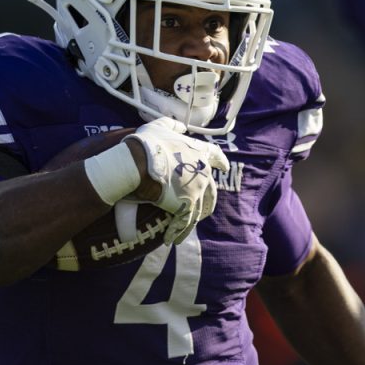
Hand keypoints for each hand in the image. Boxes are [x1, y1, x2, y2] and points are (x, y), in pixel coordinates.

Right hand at [124, 117, 228, 243]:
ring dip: (192, 221)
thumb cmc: (147, 143)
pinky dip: (178, 232)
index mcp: (198, 152)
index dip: (220, 161)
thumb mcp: (159, 126)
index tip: (225, 167)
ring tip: (186, 230)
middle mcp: (202, 172)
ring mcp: (196, 189)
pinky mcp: (185, 205)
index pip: (215, 155)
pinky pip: (185, 222)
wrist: (139, 161)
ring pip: (200, 209)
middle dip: (208, 199)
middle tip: (206, 207)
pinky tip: (172, 239)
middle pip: (210, 189)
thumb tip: (181, 127)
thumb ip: (172, 125)